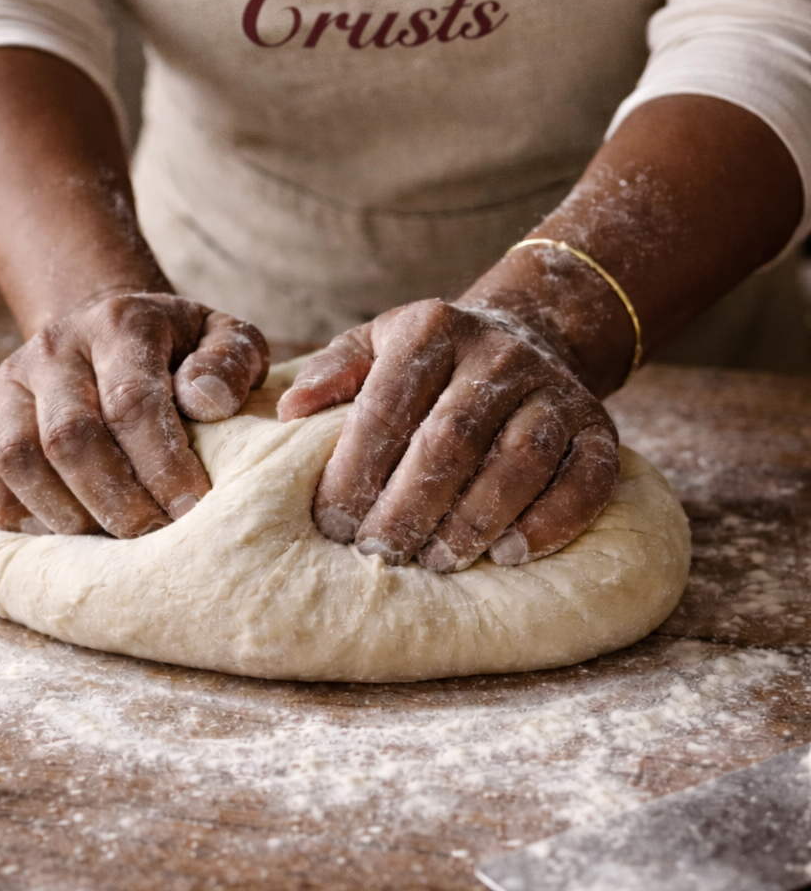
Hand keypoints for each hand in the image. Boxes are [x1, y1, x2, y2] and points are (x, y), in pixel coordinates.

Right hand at [0, 291, 268, 536]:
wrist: (107, 330)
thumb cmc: (178, 349)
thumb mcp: (223, 338)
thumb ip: (229, 363)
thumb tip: (207, 402)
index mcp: (120, 323)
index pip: (132, 402)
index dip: (162, 465)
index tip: (192, 509)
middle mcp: (55, 345)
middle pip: (70, 437)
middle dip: (115, 501)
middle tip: (152, 536)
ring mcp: (9, 378)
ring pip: (18, 457)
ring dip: (64, 512)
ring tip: (106, 540)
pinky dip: (5, 508)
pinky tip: (50, 530)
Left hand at [276, 298, 617, 568]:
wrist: (529, 330)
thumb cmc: (430, 358)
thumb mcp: (375, 341)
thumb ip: (334, 372)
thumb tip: (290, 412)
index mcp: (434, 329)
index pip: (387, 405)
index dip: (358, 470)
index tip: (332, 522)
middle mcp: (500, 354)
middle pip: (451, 440)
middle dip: (410, 506)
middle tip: (378, 552)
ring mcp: (555, 391)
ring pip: (521, 460)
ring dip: (476, 520)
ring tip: (437, 561)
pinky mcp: (600, 427)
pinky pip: (587, 479)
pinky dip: (552, 522)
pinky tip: (510, 555)